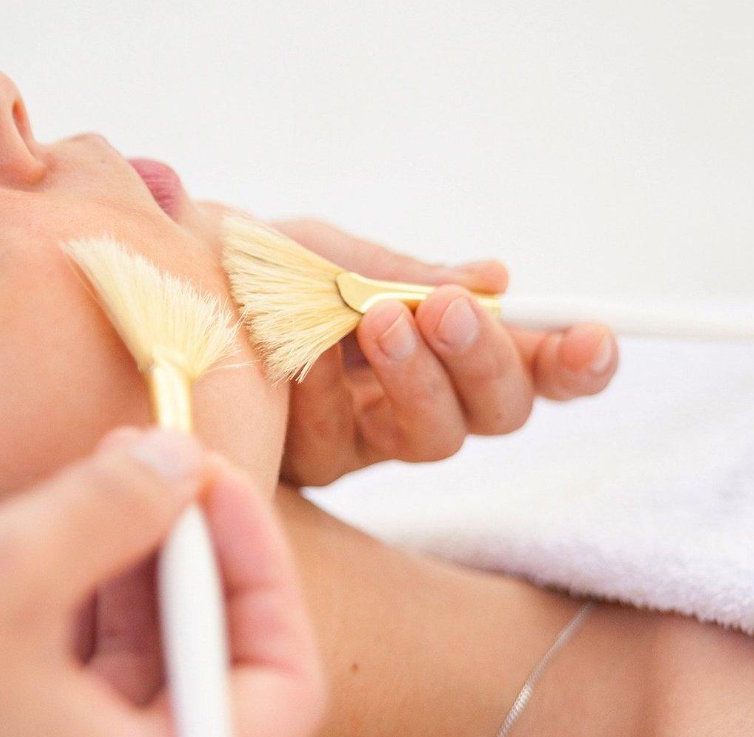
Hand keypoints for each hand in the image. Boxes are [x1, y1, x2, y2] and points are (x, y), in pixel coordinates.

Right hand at [0, 428, 323, 736]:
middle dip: (194, 551)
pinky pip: (94, 675)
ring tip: (111, 477)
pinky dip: (92, 600)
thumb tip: (182, 459)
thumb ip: (114, 509)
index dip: (262, 565)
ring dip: (141, 565)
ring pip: (153, 664)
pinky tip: (64, 534)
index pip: (282, 681)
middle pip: (218, 666)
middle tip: (161, 459)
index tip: (216, 480)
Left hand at [272, 219, 618, 485]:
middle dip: (485, 360)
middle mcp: (418, 396)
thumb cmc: (256, 264)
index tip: (593, 337)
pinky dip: (328, 393)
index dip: (572, 360)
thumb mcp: (328, 252)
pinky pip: (341, 444)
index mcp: (441, 341)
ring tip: (377, 320)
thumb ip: (401, 273)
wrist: (161, 285)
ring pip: (434, 439)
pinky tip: (303, 354)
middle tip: (448, 309)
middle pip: (498, 412)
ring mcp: (367, 439)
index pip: (531, 362)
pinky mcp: (310, 467)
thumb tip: (497, 278)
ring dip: (415, 378)